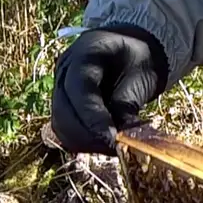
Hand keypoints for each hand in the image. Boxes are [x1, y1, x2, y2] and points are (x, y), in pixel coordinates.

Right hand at [50, 24, 167, 155]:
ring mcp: (61, 92)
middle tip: (118, 148)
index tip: (112, 139)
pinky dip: (87, 143)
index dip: (93, 118)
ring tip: (115, 147)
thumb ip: (127, 104)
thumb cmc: (139, 60)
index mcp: (84, 55)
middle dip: (89, 136)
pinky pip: (68, 133)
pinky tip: (107, 144)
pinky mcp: (65, 109)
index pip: (79, 91)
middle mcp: (64, 74)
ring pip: (62, 127)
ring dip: (87, 143)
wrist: (133, 54)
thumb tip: (120, 138)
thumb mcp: (141, 75)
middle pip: (63, 113)